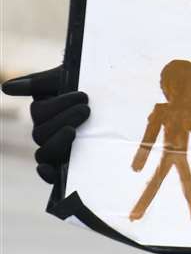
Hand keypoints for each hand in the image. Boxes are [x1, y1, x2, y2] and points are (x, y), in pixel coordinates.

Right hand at [2, 67, 88, 184]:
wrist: (116, 100)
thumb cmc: (91, 88)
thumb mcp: (67, 79)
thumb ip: (38, 83)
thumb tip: (5, 88)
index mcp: (45, 113)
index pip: (40, 112)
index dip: (59, 105)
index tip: (83, 95)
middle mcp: (47, 132)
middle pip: (40, 134)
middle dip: (65, 119)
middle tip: (86, 110)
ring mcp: (58, 149)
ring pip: (44, 153)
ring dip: (58, 142)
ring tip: (75, 131)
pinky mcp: (70, 164)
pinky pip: (52, 175)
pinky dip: (47, 174)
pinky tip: (48, 170)